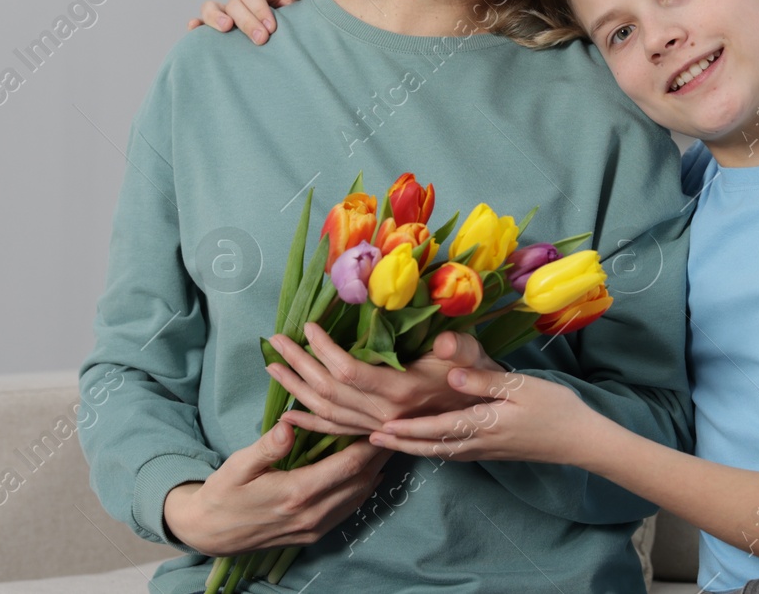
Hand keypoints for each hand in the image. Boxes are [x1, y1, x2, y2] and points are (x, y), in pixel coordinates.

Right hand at [162, 421, 388, 556]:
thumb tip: (288, 424)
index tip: (385, 422)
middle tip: (396, 429)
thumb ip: (267, 447)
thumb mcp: (238, 465)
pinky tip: (368, 476)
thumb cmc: (223, 492)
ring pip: (358, 498)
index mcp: (297, 493)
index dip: (370, 445)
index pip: (348, 466)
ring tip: (387, 447)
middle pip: (361, 481)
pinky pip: (347, 511)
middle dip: (380, 456)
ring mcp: (314, 528)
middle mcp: (312, 514)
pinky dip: (362, 491)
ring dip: (375, 473)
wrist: (209, 533)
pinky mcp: (312, 535)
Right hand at [186, 0, 311, 42]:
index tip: (272, 28)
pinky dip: (197, 25)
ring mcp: (228, 11)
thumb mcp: (303, 1)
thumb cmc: (298, 14)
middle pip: (234, 3)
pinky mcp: (220, 26)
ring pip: (211, 8)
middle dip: (246, 21)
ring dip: (215, 17)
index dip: (260, 9)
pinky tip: (194, 29)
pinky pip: (203, 23)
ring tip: (226, 29)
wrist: (294, 31)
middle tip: (261, 39)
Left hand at [267, 325, 501, 436]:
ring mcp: (380, 427)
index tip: (308, 325)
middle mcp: (386, 414)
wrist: (486, 414)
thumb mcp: (472, 354)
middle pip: (329, 391)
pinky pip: (337, 432)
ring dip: (296, 389)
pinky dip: (311, 422)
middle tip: (274, 340)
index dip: (324, 348)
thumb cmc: (475, 375)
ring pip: (327, 412)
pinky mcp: (378, 433)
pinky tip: (290, 415)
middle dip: (299, 364)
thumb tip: (445, 342)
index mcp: (403, 391)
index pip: (350, 370)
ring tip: (272, 367)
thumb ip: (459, 349)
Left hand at [366, 367, 597, 465]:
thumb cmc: (555, 408)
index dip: (407, 429)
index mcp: (484, 424)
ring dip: (412, 447)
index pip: (437, 429)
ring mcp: (485, 450)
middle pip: (431, 445)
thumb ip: (485, 382)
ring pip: (439, 452)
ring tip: (388, 442)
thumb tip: (451, 377)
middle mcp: (479, 442)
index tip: (381, 427)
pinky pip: (452, 453)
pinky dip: (431, 449)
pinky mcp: (491, 451)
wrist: (580, 440)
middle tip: (369, 439)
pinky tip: (425, 445)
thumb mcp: (523, 387)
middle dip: (400, 443)